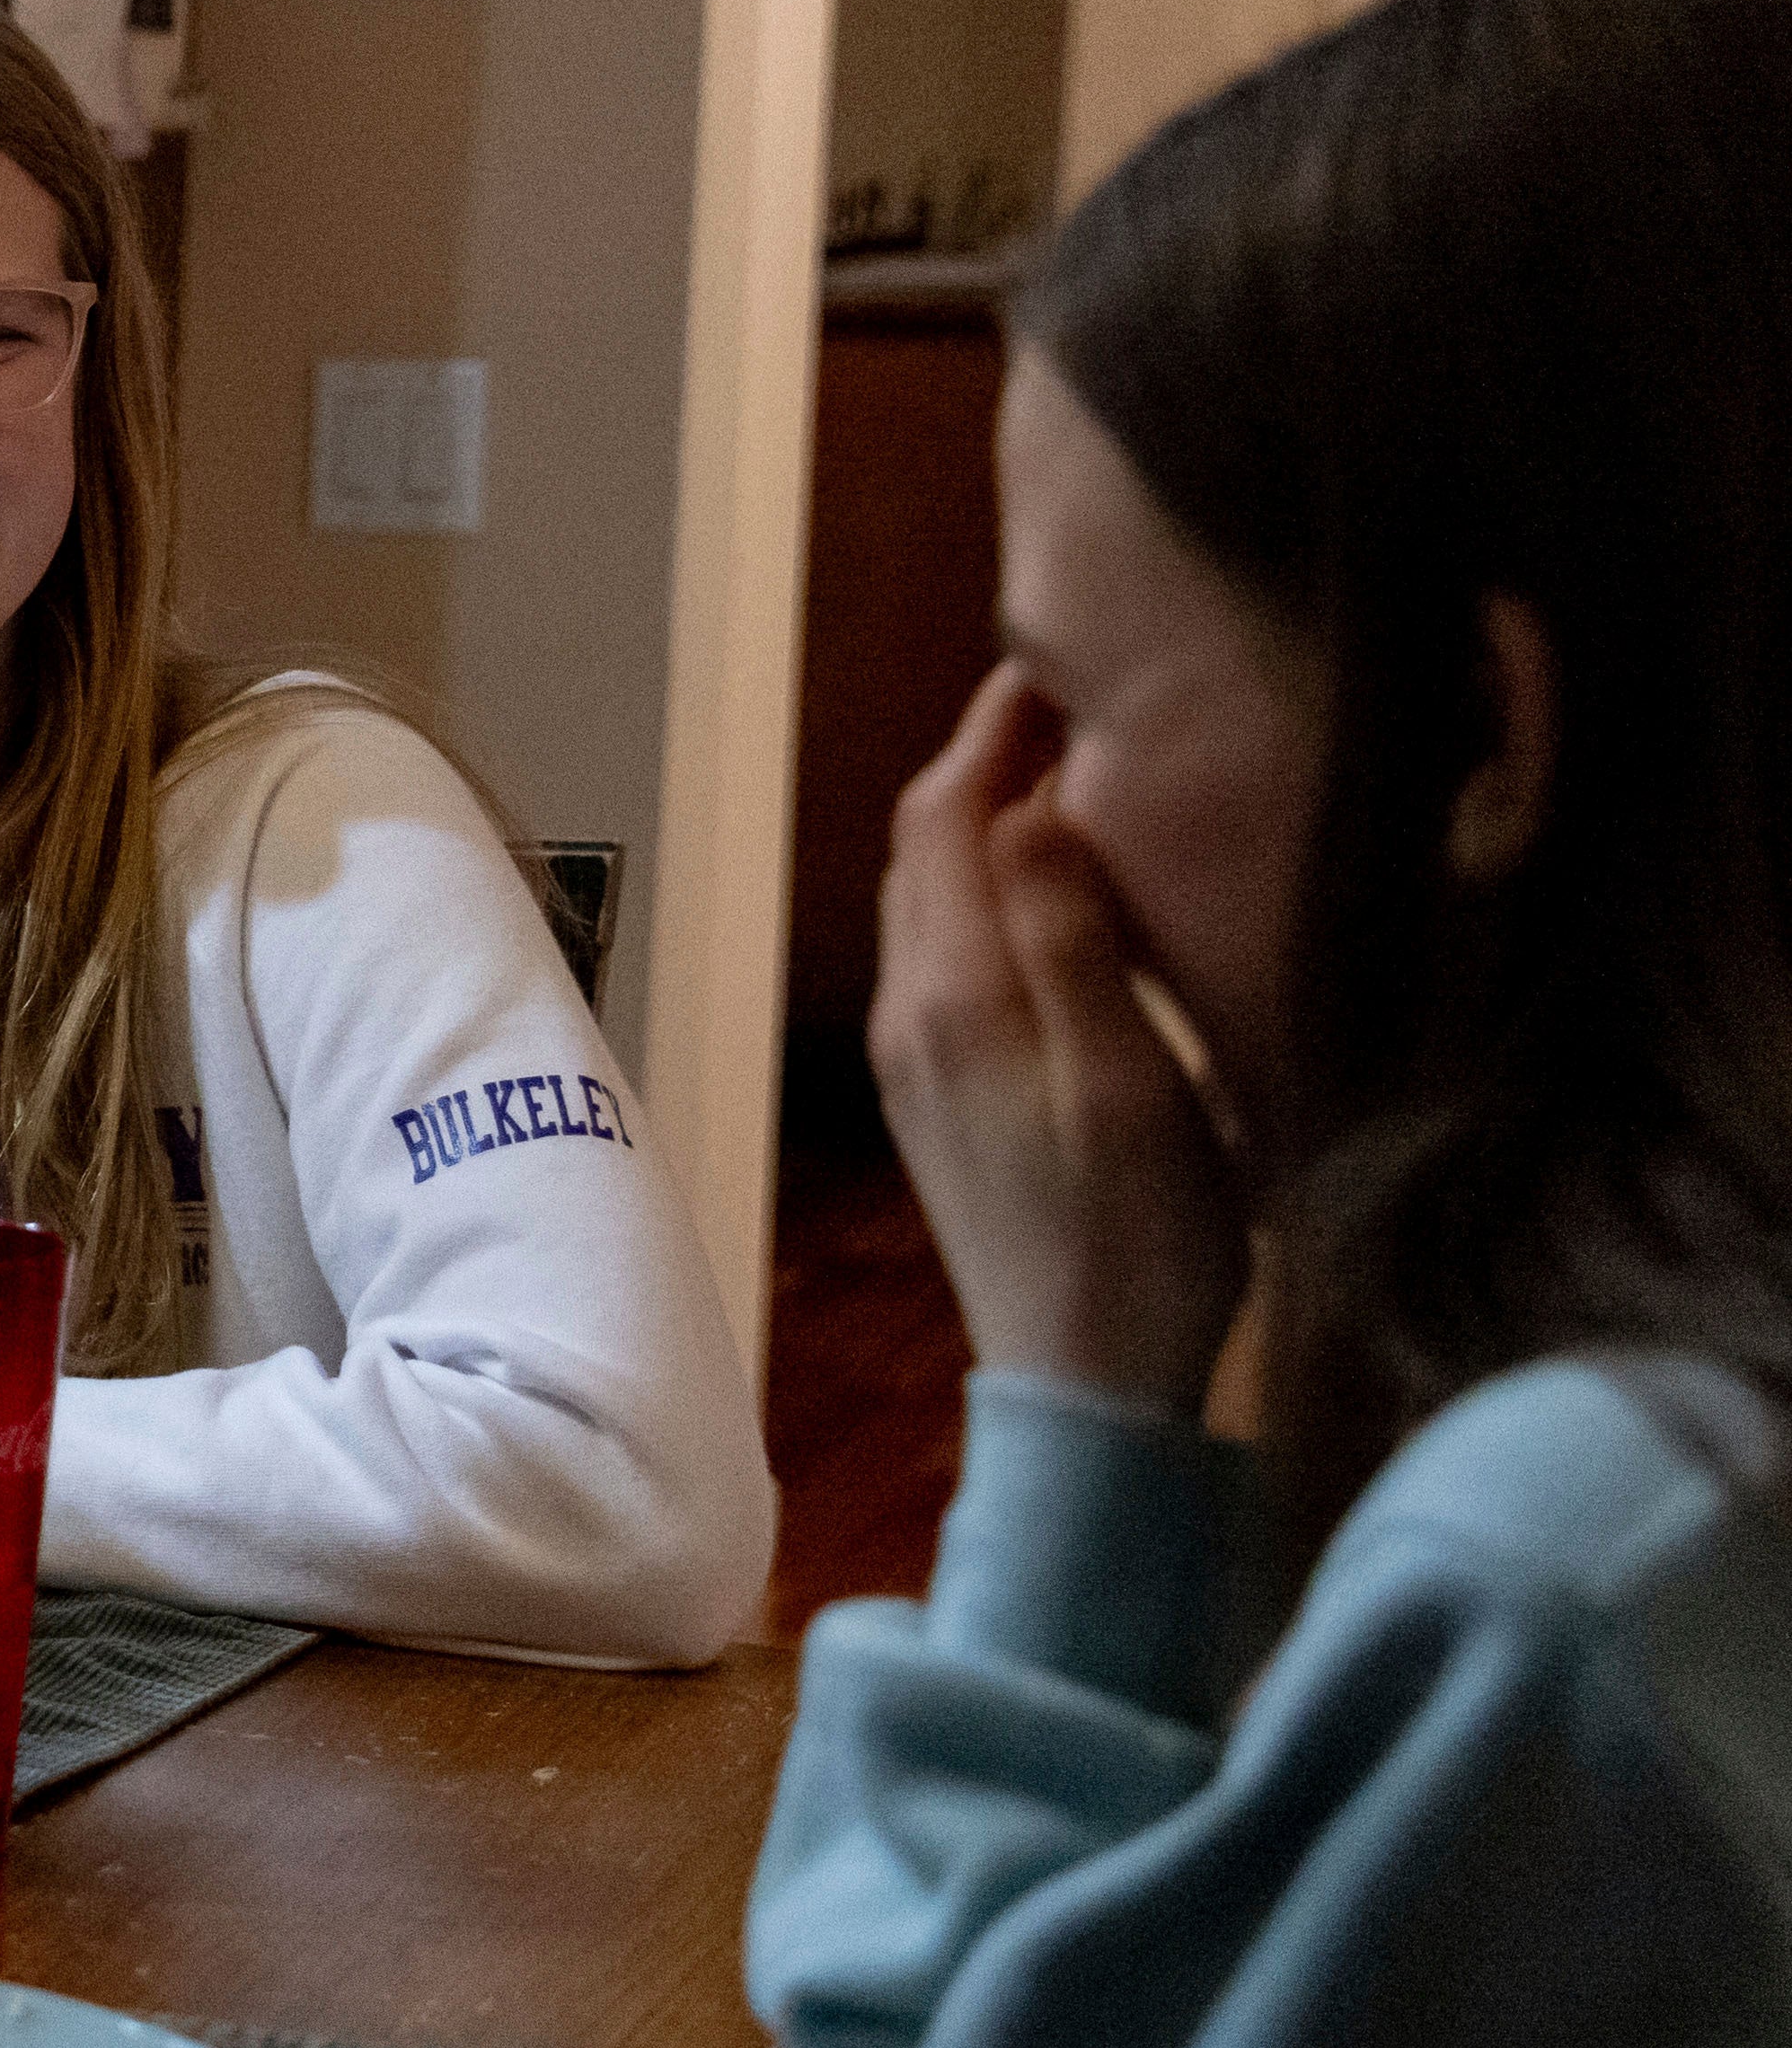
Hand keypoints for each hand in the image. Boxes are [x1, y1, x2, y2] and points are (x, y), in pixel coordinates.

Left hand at [873, 667, 1252, 1415]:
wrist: (1084, 1385)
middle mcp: (912, 1015)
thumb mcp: (1124, 1084)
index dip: (993, 729)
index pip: (945, 816)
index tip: (1059, 663)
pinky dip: (994, 892)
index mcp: (953, 997)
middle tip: (1079, 696)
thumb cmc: (1134, 1241)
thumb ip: (1072, 943)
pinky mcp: (942, 1094)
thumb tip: (1032, 806)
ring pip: (934, 899)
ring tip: (1079, 770)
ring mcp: (918, 1057)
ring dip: (989, 825)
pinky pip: (952, 953)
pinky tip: (1063, 892)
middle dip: (988, 760)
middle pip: (926, 846)